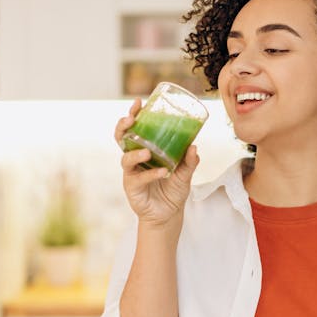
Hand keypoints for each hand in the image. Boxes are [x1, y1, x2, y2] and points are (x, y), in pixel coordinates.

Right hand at [115, 98, 199, 224]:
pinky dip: (150, 174)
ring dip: (135, 153)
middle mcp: (134, 159)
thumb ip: (190, 161)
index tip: (139, 102)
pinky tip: (162, 172)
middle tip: (131, 119)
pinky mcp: (132, 188)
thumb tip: (194, 146)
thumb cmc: (173, 190)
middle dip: (123, 127)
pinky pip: (139, 178)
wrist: (169, 214)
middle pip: (122, 139)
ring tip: (147, 152)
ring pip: (126, 158)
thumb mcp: (185, 173)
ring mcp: (131, 173)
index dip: (134, 115)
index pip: (135, 128)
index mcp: (144, 150)